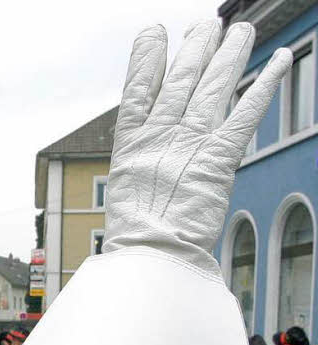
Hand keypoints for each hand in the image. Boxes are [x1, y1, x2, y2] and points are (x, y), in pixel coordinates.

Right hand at [105, 22, 290, 270]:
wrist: (152, 254)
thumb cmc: (138, 236)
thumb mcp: (129, 192)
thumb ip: (143, 163)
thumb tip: (149, 149)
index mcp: (131, 144)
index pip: (138, 88)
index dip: (147, 58)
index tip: (154, 32)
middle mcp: (161, 136)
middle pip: (182, 79)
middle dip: (197, 48)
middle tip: (207, 24)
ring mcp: (190, 143)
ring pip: (213, 86)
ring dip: (230, 53)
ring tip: (239, 30)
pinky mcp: (220, 158)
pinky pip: (247, 112)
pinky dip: (267, 83)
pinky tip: (280, 59)